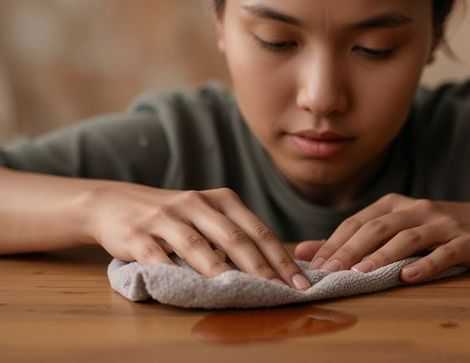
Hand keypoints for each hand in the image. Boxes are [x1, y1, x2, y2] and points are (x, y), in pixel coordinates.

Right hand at [85, 183, 309, 289]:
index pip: (258, 231)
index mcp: (221, 199)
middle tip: (282, 292)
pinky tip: (190, 288)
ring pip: (197, 246)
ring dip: (221, 271)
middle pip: (234, 238)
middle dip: (262, 268)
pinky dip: (174, 273)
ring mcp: (165, 218)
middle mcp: (196, 203)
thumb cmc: (174, 216)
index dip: (281, 258)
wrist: (116, 202)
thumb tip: (275, 268)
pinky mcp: (137, 235)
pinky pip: (158, 257)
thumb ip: (235, 234)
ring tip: (241, 292)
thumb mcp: (207, 214)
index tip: (300, 282)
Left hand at [295, 193, 469, 282]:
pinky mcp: (466, 240)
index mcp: (397, 204)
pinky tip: (408, 277)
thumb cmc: (441, 229)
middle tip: (327, 272)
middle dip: (349, 250)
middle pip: (377, 228)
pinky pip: (444, 253)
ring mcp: (443, 223)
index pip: (358, 222)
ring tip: (359, 275)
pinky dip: (425, 264)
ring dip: (381, 257)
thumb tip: (308, 251)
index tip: (313, 264)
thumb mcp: (401, 227)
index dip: (334, 242)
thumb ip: (359, 238)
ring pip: (407, 238)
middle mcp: (417, 209)